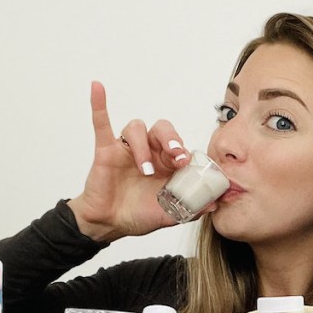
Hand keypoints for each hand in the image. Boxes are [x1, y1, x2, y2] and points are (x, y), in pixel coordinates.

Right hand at [67, 81, 192, 242]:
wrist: (110, 224)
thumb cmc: (138, 215)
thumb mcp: (169, 215)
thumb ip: (191, 208)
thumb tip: (214, 204)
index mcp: (166, 164)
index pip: (179, 146)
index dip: (183, 151)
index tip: (185, 163)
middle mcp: (149, 151)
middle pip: (162, 129)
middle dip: (171, 138)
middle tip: (175, 155)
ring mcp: (127, 149)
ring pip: (137, 127)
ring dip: (143, 147)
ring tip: (145, 170)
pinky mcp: (106, 150)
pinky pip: (102, 123)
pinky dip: (99, 105)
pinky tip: (98, 88)